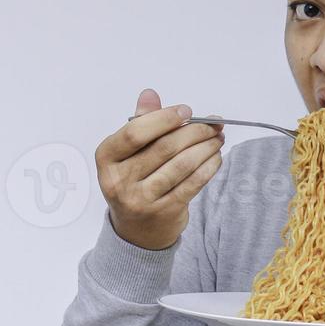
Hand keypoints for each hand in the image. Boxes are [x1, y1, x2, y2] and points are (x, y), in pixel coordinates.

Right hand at [96, 88, 224, 249]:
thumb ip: (141, 123)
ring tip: (218, 138)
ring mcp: (141, 199)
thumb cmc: (134, 181)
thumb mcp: (128, 154)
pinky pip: (192, 184)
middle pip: (164, 147)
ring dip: (206, 147)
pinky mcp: (164, 211)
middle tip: (213, 124)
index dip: (164, 119)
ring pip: (181, 165)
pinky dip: (208, 167)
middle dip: (194, 131)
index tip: (187, 111)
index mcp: (106, 158)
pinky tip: (215, 157)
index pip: (135, 133)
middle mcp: (119, 180)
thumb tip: (150, 94)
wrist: (137, 230)